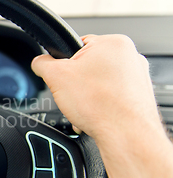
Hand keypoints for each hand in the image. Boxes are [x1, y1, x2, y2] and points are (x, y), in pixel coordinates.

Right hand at [31, 34, 172, 177]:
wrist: (125, 134)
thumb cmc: (100, 105)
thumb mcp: (56, 76)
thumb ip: (42, 63)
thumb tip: (39, 62)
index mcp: (113, 43)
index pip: (77, 45)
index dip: (64, 64)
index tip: (63, 77)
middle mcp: (131, 56)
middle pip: (89, 65)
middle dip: (76, 82)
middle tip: (74, 95)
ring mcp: (138, 76)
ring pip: (100, 82)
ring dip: (88, 95)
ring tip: (86, 107)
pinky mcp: (139, 95)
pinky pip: (112, 95)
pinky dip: (101, 104)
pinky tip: (96, 114)